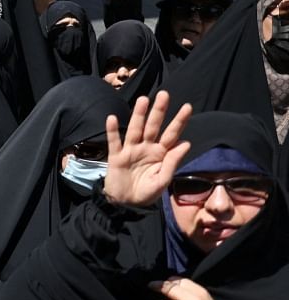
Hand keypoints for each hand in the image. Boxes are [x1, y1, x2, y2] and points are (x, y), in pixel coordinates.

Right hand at [103, 91, 191, 206]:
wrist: (125, 205)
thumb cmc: (146, 193)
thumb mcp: (163, 180)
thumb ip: (172, 162)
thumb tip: (185, 143)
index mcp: (161, 153)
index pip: (172, 134)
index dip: (179, 121)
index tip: (187, 106)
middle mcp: (146, 148)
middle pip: (153, 126)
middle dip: (159, 111)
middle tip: (164, 94)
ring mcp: (131, 151)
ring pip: (135, 129)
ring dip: (138, 115)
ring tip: (143, 100)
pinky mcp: (116, 157)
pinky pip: (114, 142)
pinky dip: (112, 131)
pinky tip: (111, 118)